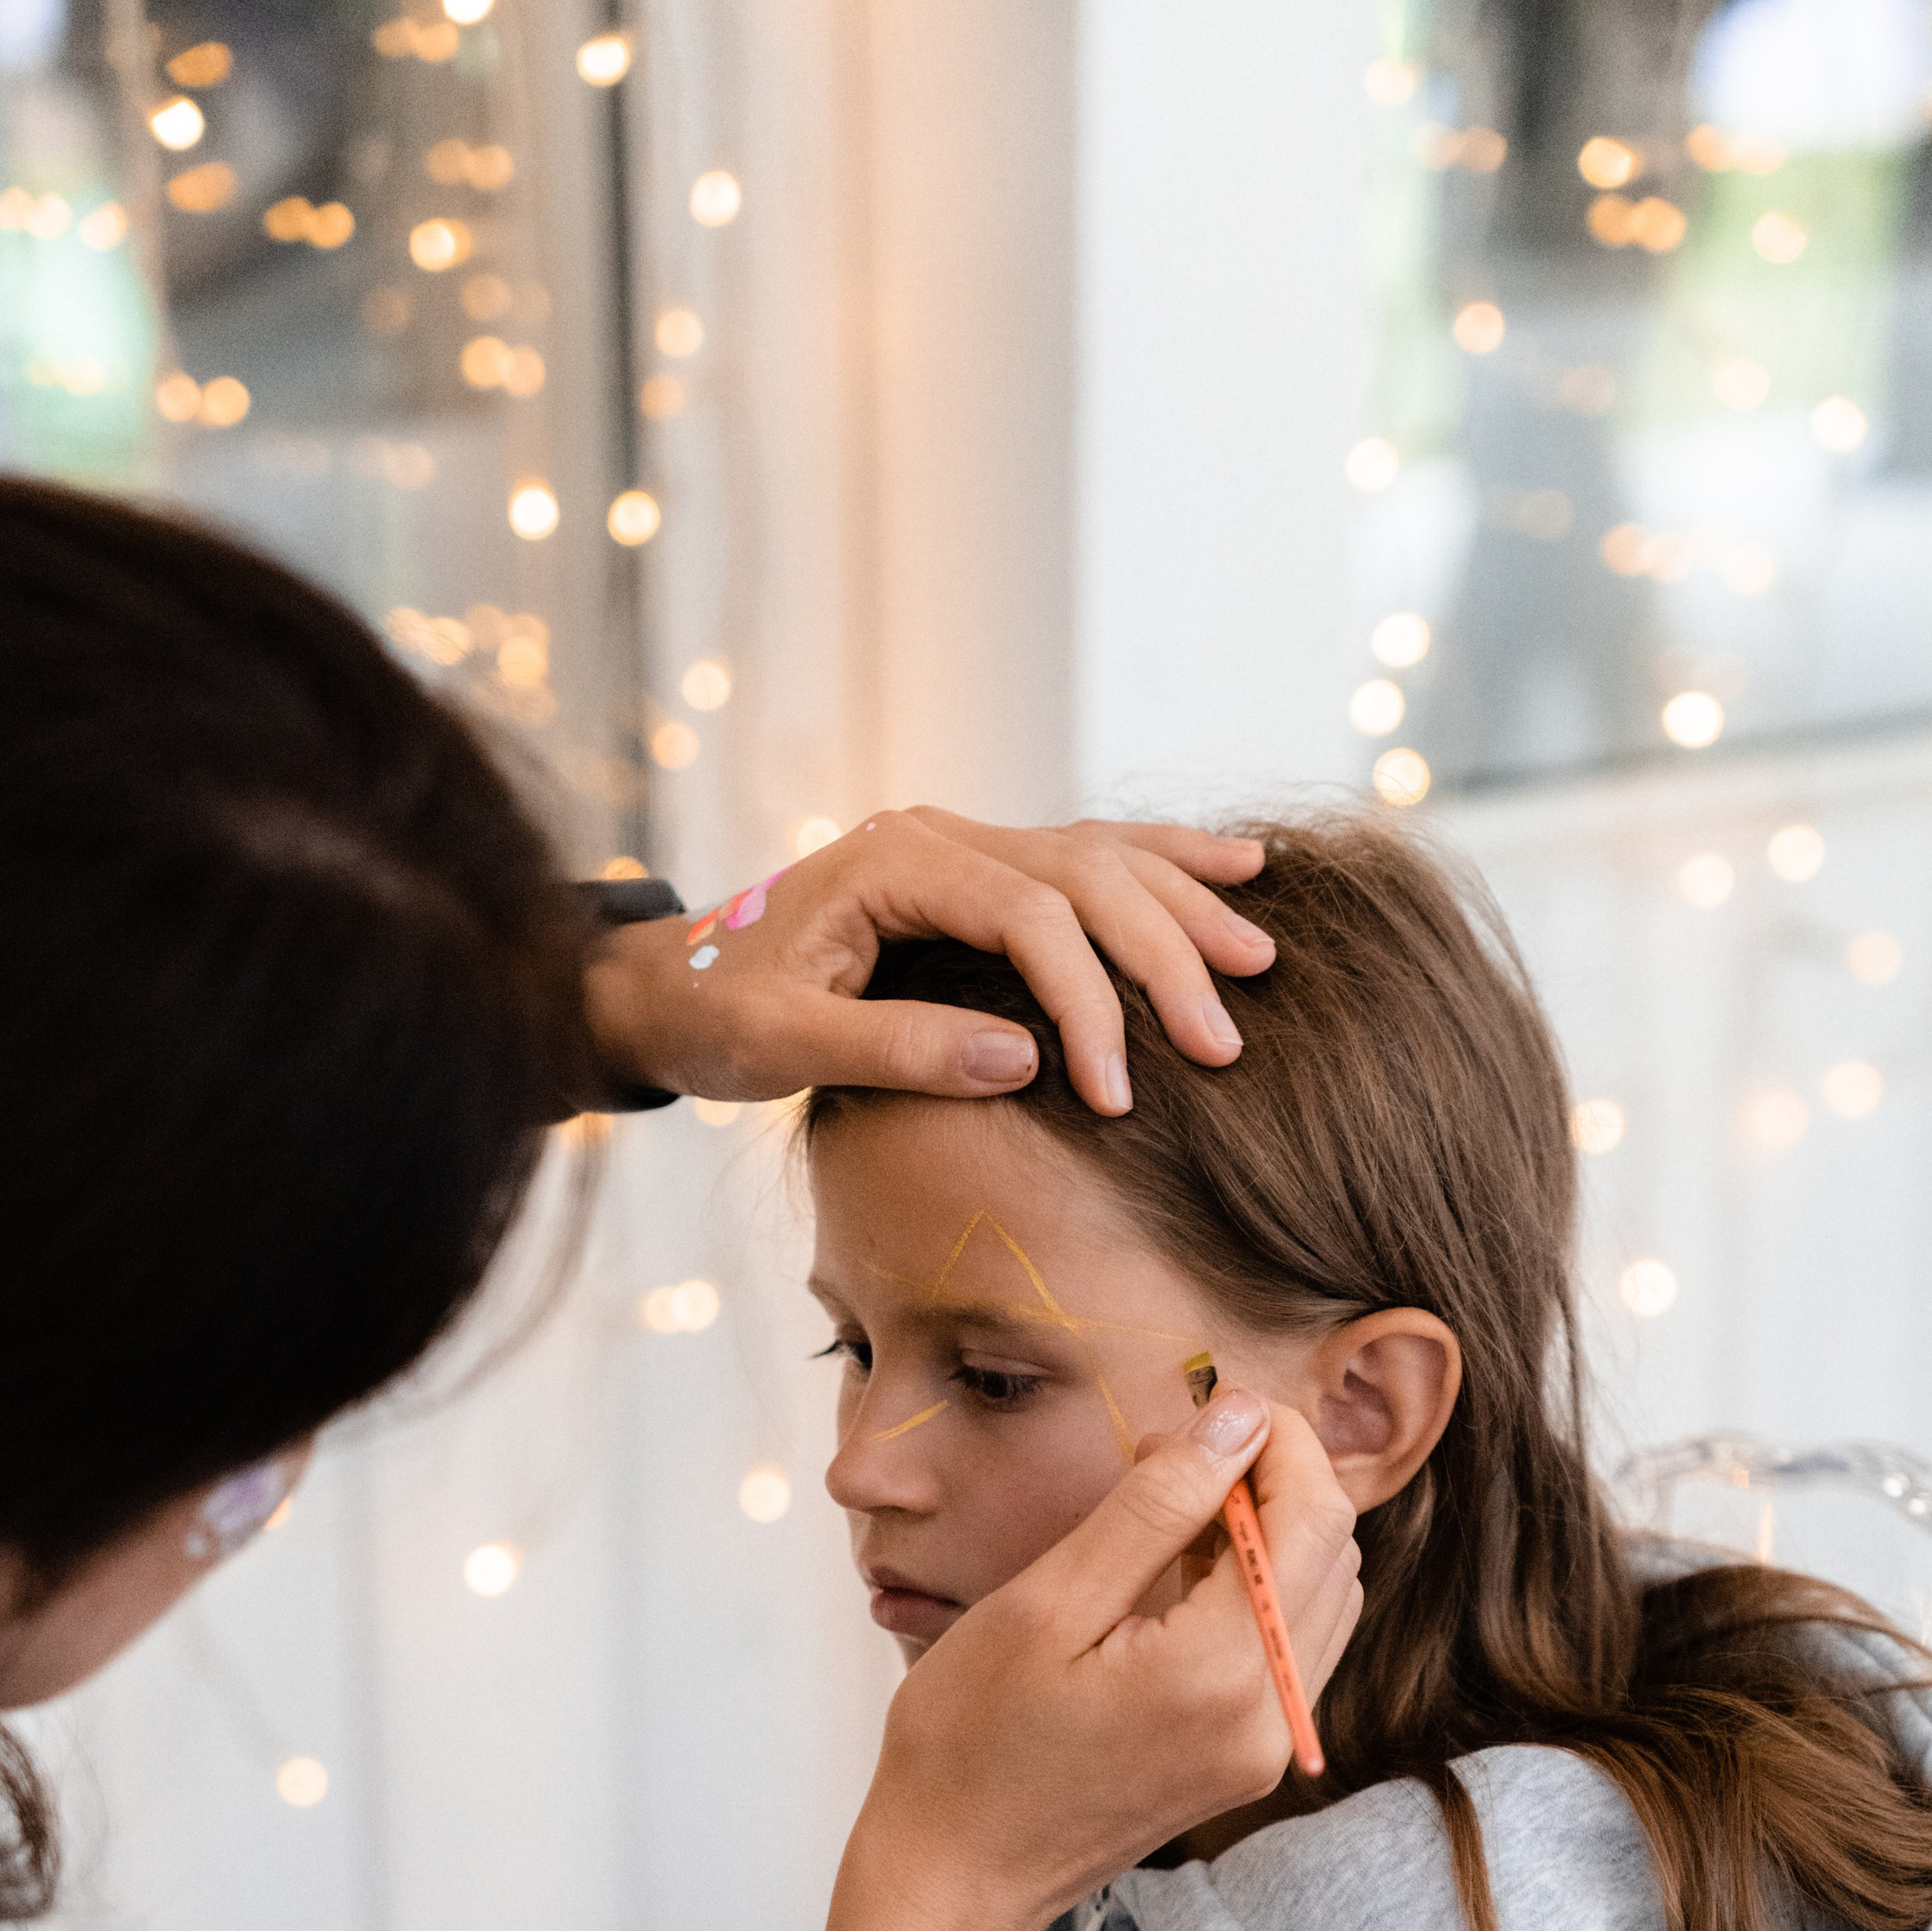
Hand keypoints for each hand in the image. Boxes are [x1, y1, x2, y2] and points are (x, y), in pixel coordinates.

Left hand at [580, 809, 1275, 1117]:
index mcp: (897, 862)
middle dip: (1164, 958)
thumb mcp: (788, 1047)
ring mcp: (966, 845)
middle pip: (1088, 877)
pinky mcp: (980, 872)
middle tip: (1223, 1045)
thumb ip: (900, 1048)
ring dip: (1186, 907)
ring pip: (1105, 857)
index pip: (1031, 919)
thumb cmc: (720, 1016)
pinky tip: (1240, 870)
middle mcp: (943, 836)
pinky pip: (1091, 857)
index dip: (1089, 1003)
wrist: (672, 982)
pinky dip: (1166, 864)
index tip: (1119, 1094)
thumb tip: (1025, 1061)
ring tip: (1259, 960)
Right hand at [804, 1397, 1361, 1930]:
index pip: (1315, 1520)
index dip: (1280, 1440)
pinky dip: (1257, 1589)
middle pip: (1334, 1555)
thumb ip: (1153, 1508)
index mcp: (1219, 1675)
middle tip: (1178, 1451)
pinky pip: (1291, 1648)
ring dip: (1271, 1533)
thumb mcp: (1046, 1604)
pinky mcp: (1246, 1759)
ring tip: (1172, 1510)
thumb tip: (1236, 1423)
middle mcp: (1267, 1718)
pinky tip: (1181, 1573)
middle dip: (1275, 1480)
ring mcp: (1264, 1747)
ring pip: (1324, 1599)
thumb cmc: (971, 1742)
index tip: (1217, 1404)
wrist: (957, 1875)